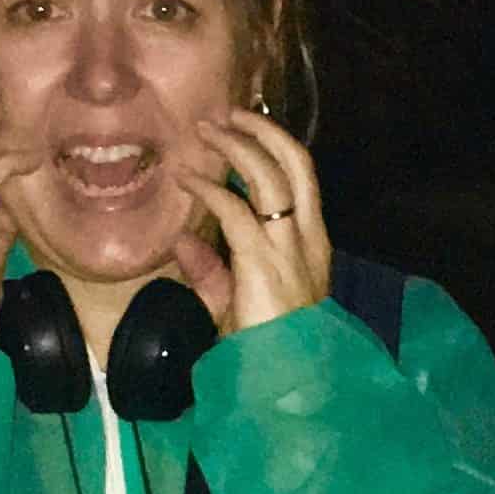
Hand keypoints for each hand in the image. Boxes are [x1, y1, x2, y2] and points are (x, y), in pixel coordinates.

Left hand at [174, 109, 331, 334]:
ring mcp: (289, 249)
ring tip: (208, 130)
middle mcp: (307, 240)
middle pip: (297, 164)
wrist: (285, 380)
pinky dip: (210, 189)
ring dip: (238, 146)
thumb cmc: (265, 350)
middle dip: (264, 131)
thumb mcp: (237, 305)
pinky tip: (188, 179)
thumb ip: (213, 272)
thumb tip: (183, 241)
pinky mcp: (263, 261)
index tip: (242, 134)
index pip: (301, 182)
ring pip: (272, 175)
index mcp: (311, 246)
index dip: (274, 150)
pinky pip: (235, 211)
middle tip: (230, 113)